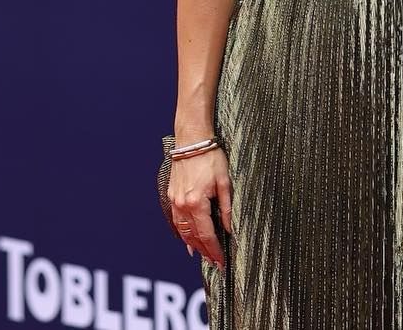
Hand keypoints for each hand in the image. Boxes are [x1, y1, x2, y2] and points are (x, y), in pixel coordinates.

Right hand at [167, 146, 231, 268]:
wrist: (191, 139)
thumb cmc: (210, 156)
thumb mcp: (224, 182)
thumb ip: (227, 208)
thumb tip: (230, 229)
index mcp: (197, 203)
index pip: (207, 235)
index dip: (215, 251)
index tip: (221, 263)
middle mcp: (182, 205)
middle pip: (194, 237)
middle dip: (205, 252)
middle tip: (214, 263)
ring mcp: (175, 200)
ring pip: (183, 231)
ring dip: (193, 245)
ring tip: (203, 255)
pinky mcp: (172, 194)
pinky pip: (177, 220)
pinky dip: (183, 232)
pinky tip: (188, 239)